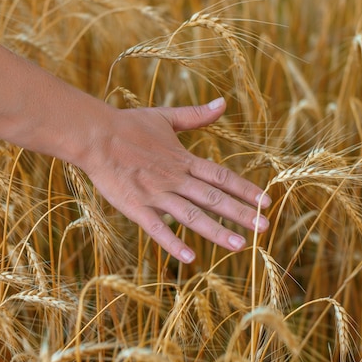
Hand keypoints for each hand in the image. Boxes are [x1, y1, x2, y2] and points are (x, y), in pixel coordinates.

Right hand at [80, 97, 270, 262]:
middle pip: (214, 198)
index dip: (245, 189)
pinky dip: (173, 243)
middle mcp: (176, 179)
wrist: (95, 135)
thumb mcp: (166, 116)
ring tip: (240, 246)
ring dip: (217, 231)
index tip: (266, 200)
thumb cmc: (129, 125)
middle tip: (265, 228)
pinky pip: (157, 228)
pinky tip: (190, 259)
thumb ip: (196, 115)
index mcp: (184, 160)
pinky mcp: (136, 207)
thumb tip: (223, 102)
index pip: (222, 175)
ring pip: (192, 215)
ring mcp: (156, 194)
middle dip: (241, 213)